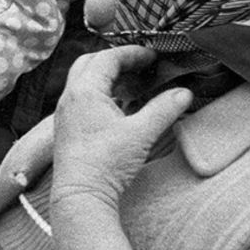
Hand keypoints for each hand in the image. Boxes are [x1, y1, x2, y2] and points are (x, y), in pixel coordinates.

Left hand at [51, 46, 190, 212]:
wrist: (80, 195)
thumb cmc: (106, 163)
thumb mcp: (141, 133)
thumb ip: (164, 109)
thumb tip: (184, 93)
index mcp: (84, 91)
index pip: (106, 58)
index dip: (132, 54)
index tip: (153, 56)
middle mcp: (69, 98)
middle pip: (90, 64)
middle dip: (116, 60)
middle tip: (142, 65)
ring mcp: (65, 113)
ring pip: (84, 81)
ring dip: (108, 77)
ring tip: (135, 84)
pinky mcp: (67, 128)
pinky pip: (83, 99)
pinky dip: (102, 94)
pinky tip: (121, 106)